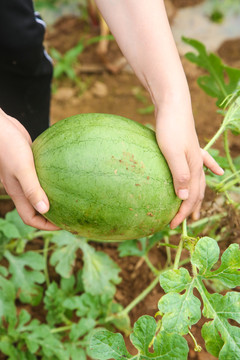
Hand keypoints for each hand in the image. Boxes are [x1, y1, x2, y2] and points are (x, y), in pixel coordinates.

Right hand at [0, 109, 58, 229]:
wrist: (1, 127)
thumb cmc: (8, 147)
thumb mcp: (22, 169)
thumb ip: (32, 189)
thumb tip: (46, 209)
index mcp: (17, 192)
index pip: (30, 218)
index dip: (45, 226)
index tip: (63, 225)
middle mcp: (21, 187)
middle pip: (36, 208)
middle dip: (51, 215)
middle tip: (70, 214)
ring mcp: (25, 175)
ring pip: (40, 192)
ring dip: (53, 197)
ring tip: (70, 196)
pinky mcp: (30, 164)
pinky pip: (43, 176)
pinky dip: (53, 179)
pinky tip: (66, 173)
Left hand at [155, 104, 223, 228]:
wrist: (173, 105)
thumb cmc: (170, 128)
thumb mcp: (172, 153)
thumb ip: (179, 174)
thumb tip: (184, 198)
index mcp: (194, 169)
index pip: (190, 197)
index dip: (182, 213)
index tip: (172, 225)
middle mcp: (198, 164)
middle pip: (197, 192)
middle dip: (191, 209)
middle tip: (183, 223)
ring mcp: (196, 155)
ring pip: (200, 181)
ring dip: (198, 196)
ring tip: (196, 209)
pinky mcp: (191, 147)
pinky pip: (205, 161)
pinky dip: (212, 167)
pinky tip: (218, 172)